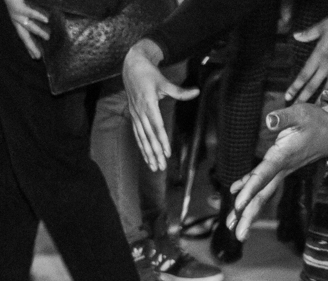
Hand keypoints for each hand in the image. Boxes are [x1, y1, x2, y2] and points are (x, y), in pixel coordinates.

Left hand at [1, 0, 51, 60]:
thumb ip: (34, 18)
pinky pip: (30, 12)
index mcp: (17, 22)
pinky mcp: (18, 7)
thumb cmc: (19, 1)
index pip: (25, 37)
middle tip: (39, 56)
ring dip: (38, 32)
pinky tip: (46, 20)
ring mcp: (17, 14)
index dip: (30, 48)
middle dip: (31, 47)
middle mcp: (16, 20)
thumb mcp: (26, 10)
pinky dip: (38, 16)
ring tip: (48, 38)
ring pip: (29, 26)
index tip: (35, 58)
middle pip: (24, 36)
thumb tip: (48, 24)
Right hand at [123, 39, 196, 173]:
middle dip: (155, 153)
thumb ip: (179, 91)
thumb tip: (196, 92)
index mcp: (148, 103)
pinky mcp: (133, 116)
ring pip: (142, 138)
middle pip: (149, 136)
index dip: (162, 140)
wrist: (131, 66)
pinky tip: (146, 156)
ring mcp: (135, 114)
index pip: (156, 126)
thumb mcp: (164, 81)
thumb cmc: (149, 74)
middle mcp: (140, 111)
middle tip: (161, 167)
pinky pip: (137, 134)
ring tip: (154, 167)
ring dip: (148, 153)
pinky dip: (142, 146)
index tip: (167, 152)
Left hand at [229, 101, 327, 239]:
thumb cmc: (317, 122)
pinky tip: (234, 196)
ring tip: (232, 226)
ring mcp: (281, 171)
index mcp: (284, 156)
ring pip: (262, 194)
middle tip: (238, 235)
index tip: (239, 205)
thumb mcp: (301, 113)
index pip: (264, 175)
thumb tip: (270, 120)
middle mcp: (281, 169)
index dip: (251, 189)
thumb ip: (284, 117)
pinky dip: (247, 189)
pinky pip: (262, 182)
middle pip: (263, 196)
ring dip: (247, 211)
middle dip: (249, 216)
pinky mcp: (280, 167)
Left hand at [283, 20, 327, 103]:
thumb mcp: (322, 26)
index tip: (287, 97)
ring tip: (314, 110)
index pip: (304, 75)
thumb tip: (296, 35)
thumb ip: (309, 33)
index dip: (295, 87)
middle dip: (303, 98)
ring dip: (320, 100)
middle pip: (313, 86)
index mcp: (319, 56)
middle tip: (296, 109)